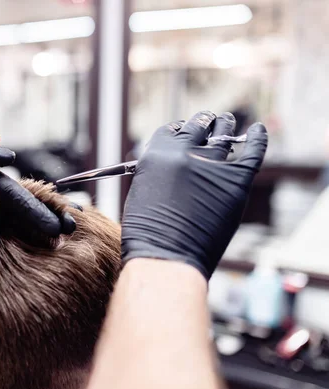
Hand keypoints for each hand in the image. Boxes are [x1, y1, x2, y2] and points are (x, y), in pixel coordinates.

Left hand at [0, 142, 75, 269]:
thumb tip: (12, 157)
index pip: (18, 194)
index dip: (40, 207)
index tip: (59, 220)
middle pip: (21, 211)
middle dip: (45, 222)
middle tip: (69, 235)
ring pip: (15, 227)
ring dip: (37, 235)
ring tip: (59, 247)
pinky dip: (18, 246)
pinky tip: (34, 254)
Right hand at [121, 111, 267, 279]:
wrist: (166, 255)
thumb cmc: (148, 232)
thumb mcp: (141, 190)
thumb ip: (157, 171)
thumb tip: (173, 166)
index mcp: (157, 152)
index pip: (172, 130)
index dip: (179, 130)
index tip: (183, 132)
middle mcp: (184, 152)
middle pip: (199, 126)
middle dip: (203, 123)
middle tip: (209, 122)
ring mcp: (212, 166)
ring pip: (223, 135)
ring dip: (224, 126)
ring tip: (226, 122)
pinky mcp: (236, 182)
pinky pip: (252, 152)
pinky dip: (258, 139)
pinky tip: (258, 130)